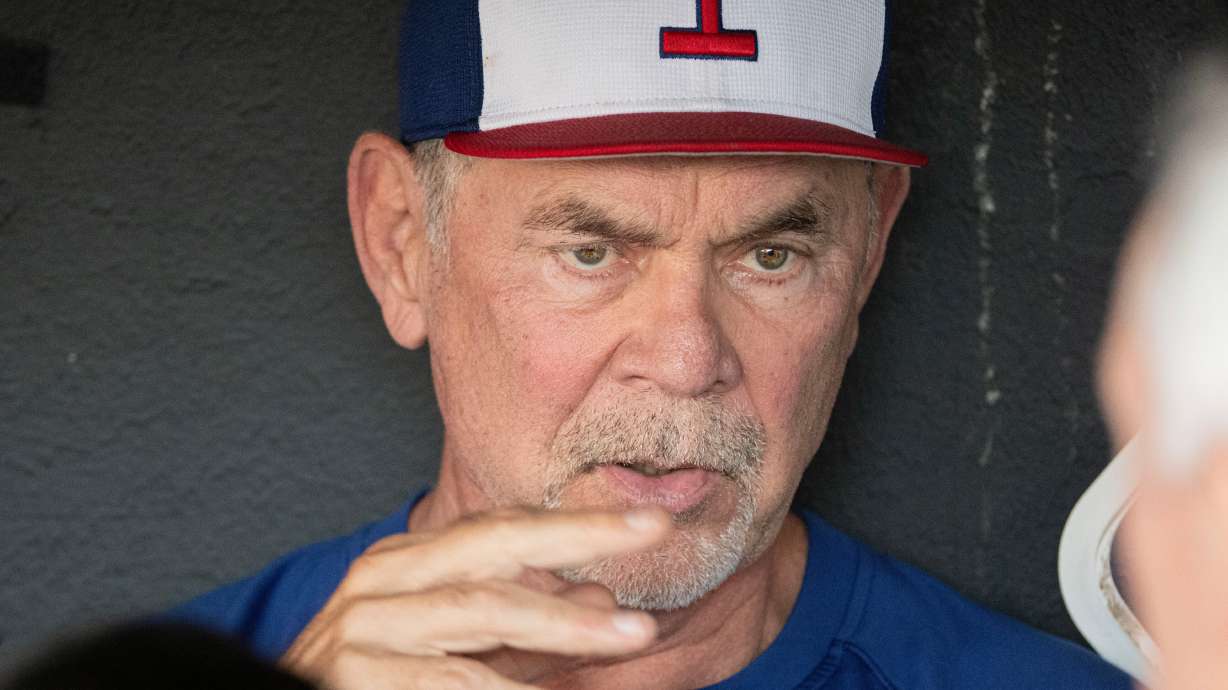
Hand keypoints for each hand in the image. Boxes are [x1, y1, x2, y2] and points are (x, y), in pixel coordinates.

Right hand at [279, 506, 670, 689]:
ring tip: (632, 634)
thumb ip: (529, 633)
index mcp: (411, 563)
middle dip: (579, 535)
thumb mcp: (467, 656)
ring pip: (480, 608)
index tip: (651, 524)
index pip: (505, 529)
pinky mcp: (348, 674)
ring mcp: (363, 625)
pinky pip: (447, 679)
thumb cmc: (386, 689)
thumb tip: (603, 601)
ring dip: (563, 622)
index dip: (579, 525)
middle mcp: (384, 578)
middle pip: (495, 542)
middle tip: (653, 529)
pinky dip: (504, 689)